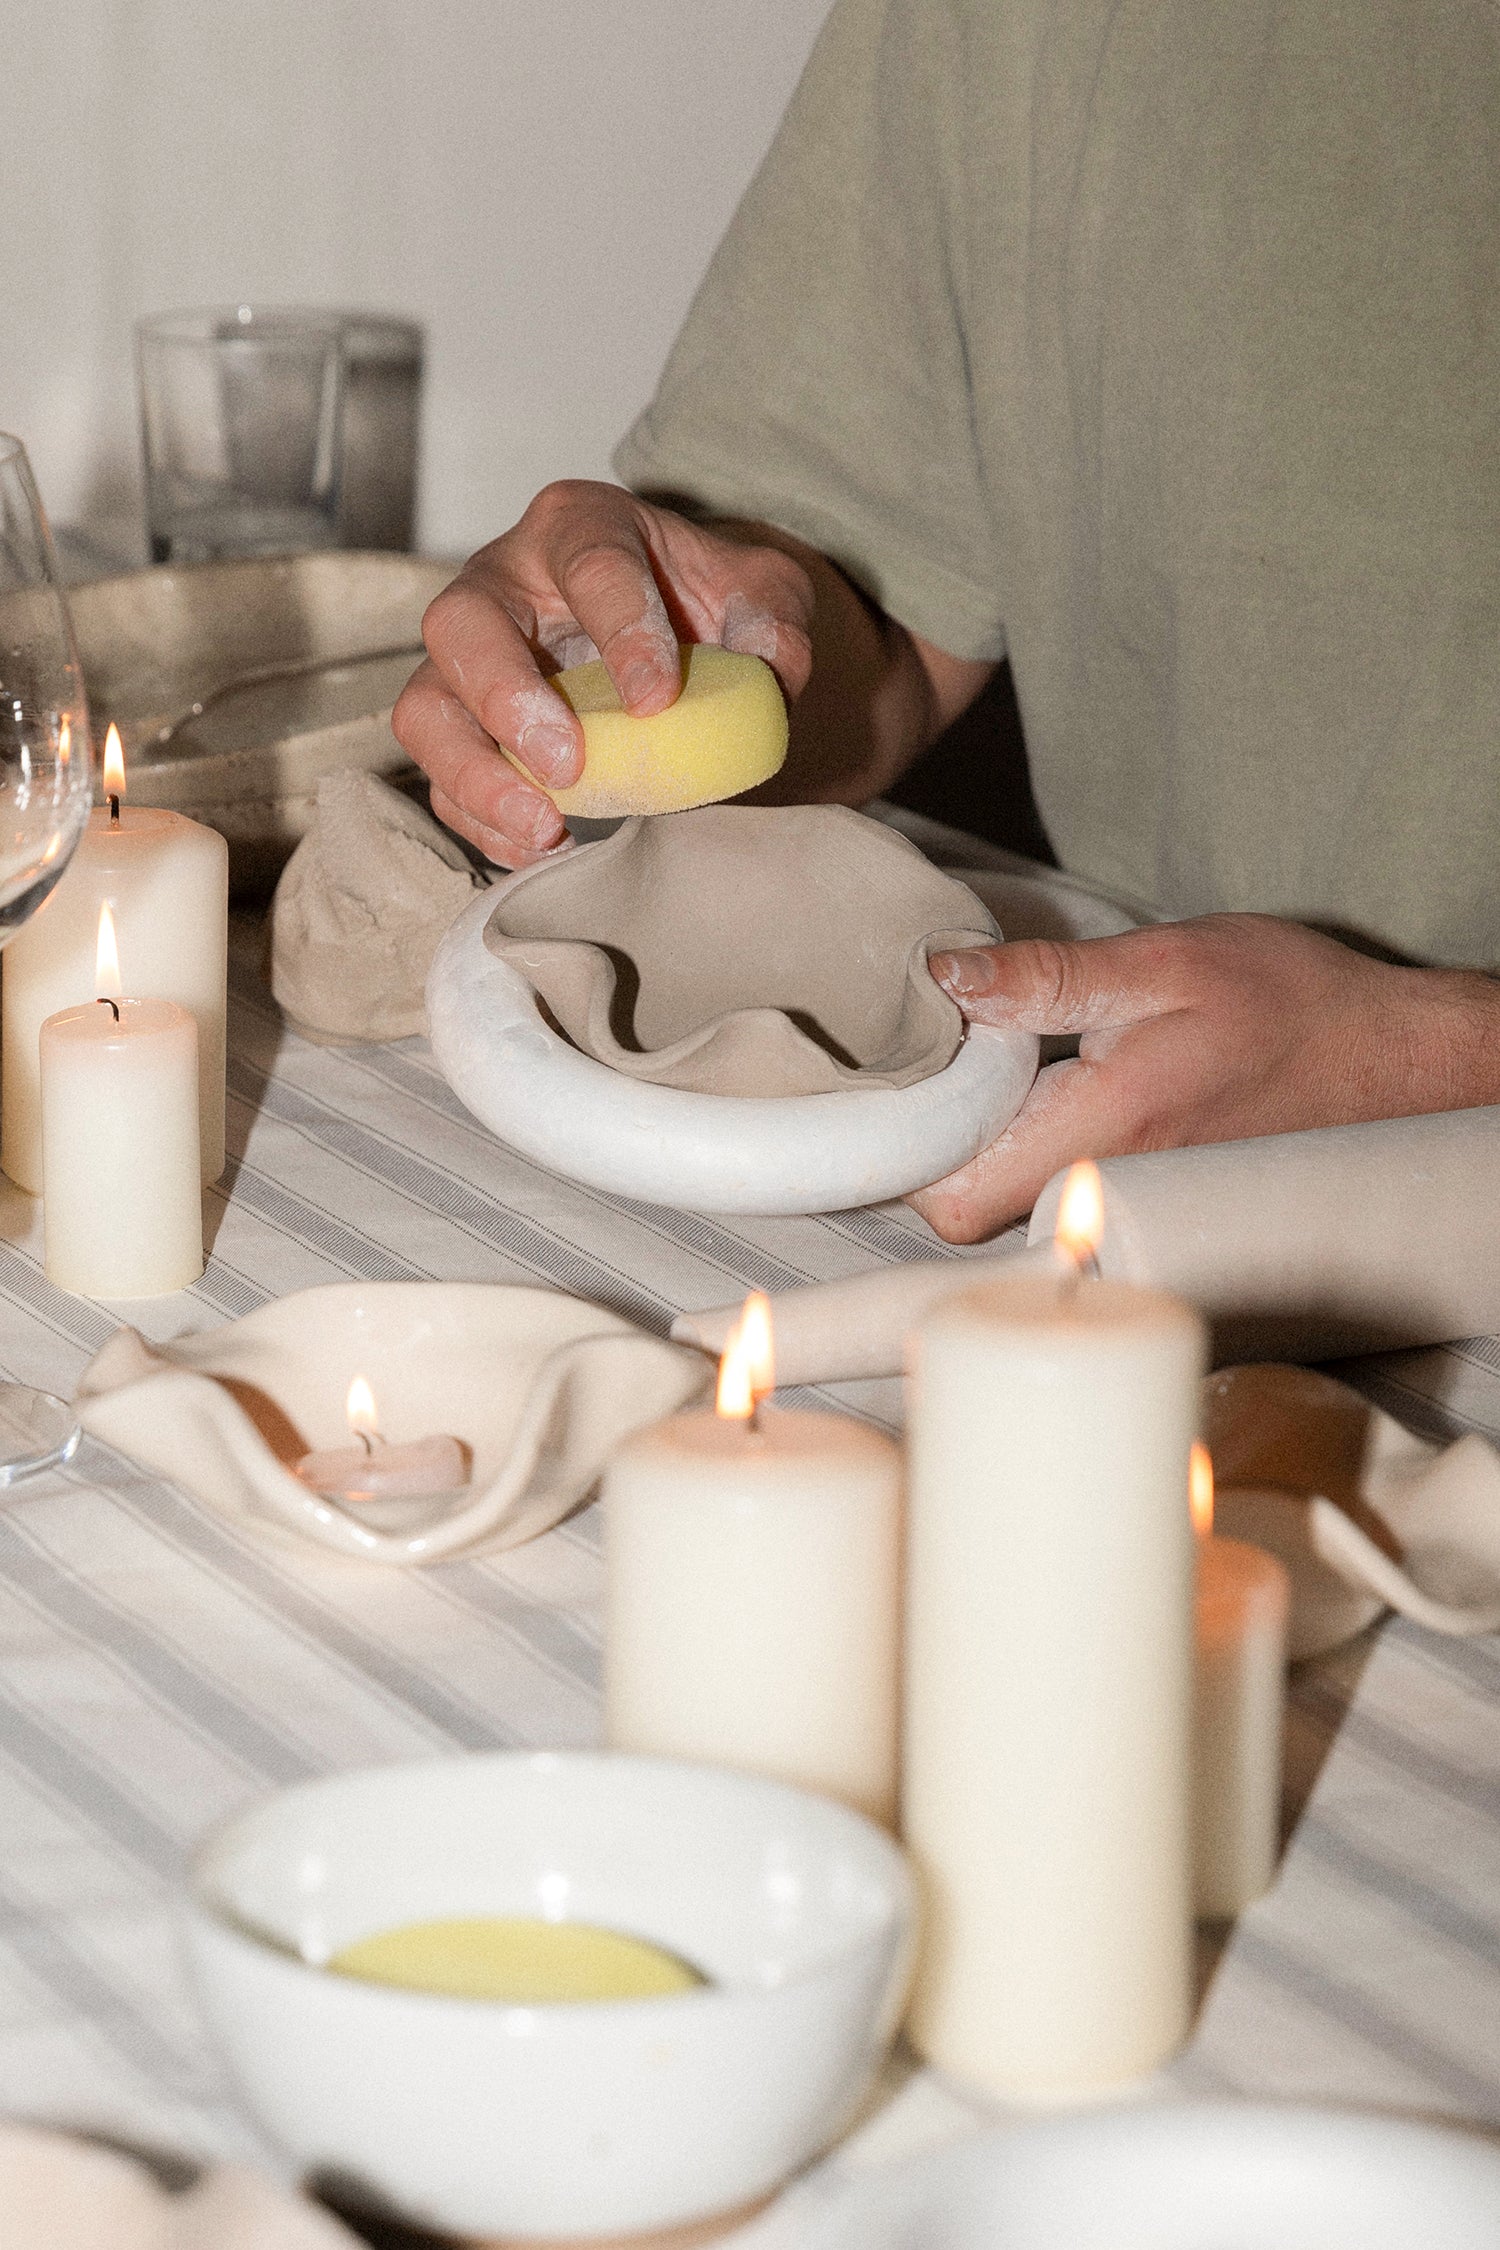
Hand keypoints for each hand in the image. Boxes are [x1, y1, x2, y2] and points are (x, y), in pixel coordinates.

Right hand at [391, 480, 813, 865]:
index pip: (589, 566)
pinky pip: (440, 777)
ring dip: (474, 775)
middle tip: (570, 766)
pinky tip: (540, 845)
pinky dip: (480, 818)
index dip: (622, 632)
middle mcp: (504, 581)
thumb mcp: (760, 593)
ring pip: (425, 707)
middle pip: (460, 624)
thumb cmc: (704, 603)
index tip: (659, 702)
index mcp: (580, 526)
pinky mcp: (460, 725)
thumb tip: (767, 669)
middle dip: (506, 699)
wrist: (674, 637)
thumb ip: (775, 620)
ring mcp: (467, 658)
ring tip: (544, 827)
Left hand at [909, 914, 1499, 1242]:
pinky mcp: (1139, 1206)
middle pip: (964, 1215)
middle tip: (944, 1062)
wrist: (1390, 1063)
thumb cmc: (1290, 1005)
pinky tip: (1036, 1094)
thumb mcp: (1165, 962)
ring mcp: (1123, 1211)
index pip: (951, 1195)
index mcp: (1103, 1131)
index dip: (908, 1145)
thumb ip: (1048, 978)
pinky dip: (1022, 1154)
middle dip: (935, 1146)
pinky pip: (1047, 1199)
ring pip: (1001, 1210)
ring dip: (978, 1146)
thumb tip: (944, 978)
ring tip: (991, 1067)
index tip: (907, 1077)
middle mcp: (1106, 1192)